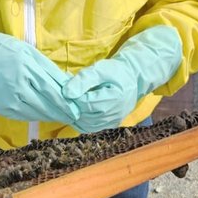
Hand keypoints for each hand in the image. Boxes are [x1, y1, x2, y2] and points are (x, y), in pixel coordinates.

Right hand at [0, 6, 79, 123]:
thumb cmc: (5, 48)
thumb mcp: (29, 52)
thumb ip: (48, 69)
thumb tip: (67, 84)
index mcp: (26, 68)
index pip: (51, 91)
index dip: (65, 103)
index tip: (77, 110)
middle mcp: (16, 86)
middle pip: (44, 105)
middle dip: (61, 113)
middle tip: (74, 117)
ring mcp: (6, 99)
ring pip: (34, 113)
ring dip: (49, 115)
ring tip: (61, 116)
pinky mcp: (0, 107)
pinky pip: (22, 115)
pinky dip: (34, 115)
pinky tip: (43, 113)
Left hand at [63, 26, 182, 132]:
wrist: (132, 79)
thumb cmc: (115, 71)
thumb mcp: (100, 69)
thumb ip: (83, 80)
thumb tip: (66, 93)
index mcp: (115, 98)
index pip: (86, 103)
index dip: (72, 98)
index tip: (64, 90)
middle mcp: (115, 113)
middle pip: (85, 115)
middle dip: (72, 107)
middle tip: (64, 97)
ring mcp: (113, 121)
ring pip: (86, 125)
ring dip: (75, 115)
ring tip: (70, 103)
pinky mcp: (110, 125)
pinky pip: (91, 128)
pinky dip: (80, 122)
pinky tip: (76, 112)